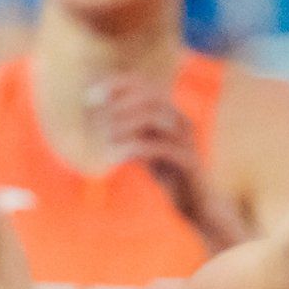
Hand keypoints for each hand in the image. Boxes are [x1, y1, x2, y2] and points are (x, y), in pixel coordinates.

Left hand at [87, 78, 216, 236]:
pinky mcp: (187, 160)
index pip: (145, 86)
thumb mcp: (147, 149)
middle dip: (118, 101)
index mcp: (172, 114)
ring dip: (123, 122)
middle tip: (94, 114)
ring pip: (152, 117)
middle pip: (148, 96)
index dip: (117, 85)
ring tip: (103, 134)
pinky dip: (134, 147)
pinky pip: (159, 147)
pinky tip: (116, 155)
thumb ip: (132, 132)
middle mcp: (181, 121)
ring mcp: (187, 139)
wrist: (197, 203)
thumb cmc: (171, 175)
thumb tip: (104, 120)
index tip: (90, 95)